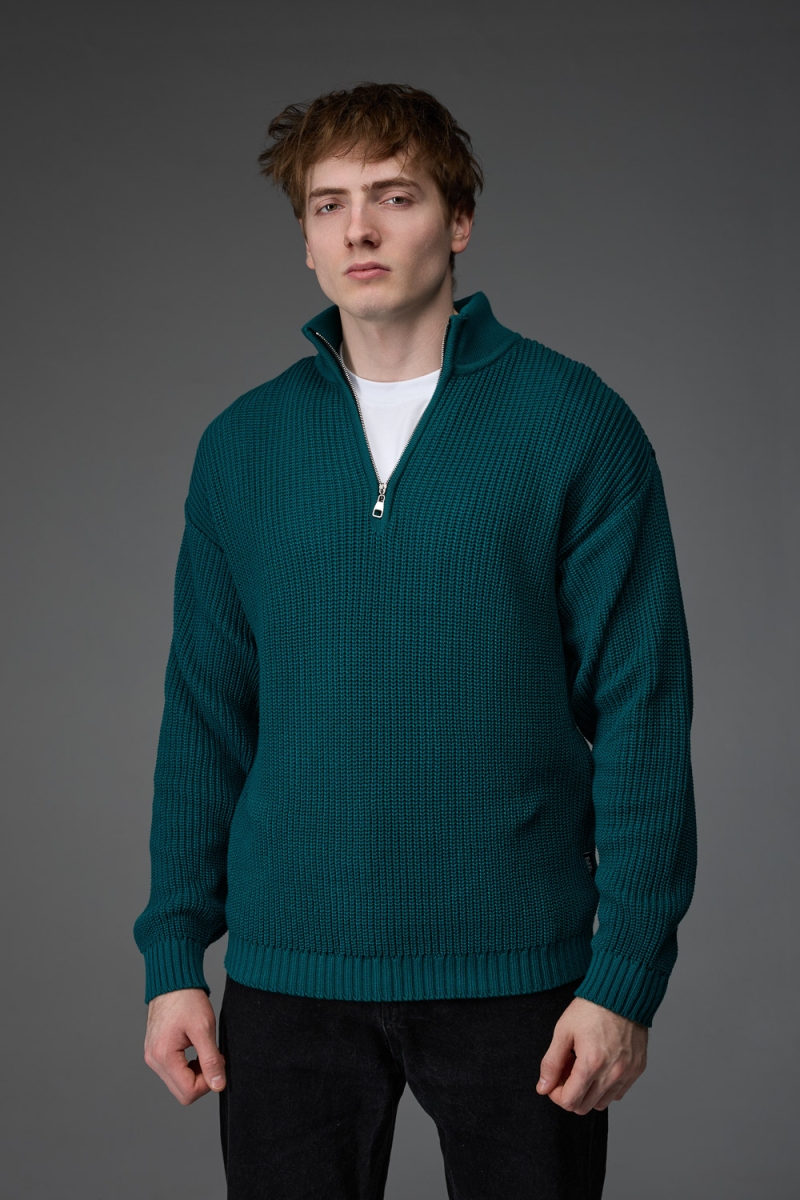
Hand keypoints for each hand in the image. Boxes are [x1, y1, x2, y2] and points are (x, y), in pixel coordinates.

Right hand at [143, 987, 225, 1105]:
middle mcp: (153, 1060)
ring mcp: (152, 1057)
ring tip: (204, 1050)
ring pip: (177, 1083)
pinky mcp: (155, 1052)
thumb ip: (211, 1060)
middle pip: (181, 1092)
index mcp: (163, 1056)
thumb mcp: (204, 1028)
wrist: (173, 980)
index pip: (188, 1092)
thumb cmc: (187, 999)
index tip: (218, 1061)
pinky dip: (187, 1067)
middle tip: (213, 1056)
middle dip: (202, 1080)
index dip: (208, 1083)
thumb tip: (218, 1085)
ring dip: (195, 1073)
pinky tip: (195, 1050)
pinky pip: (173, 1072)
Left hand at [536, 996, 647, 1113]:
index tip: (553, 1080)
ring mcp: (627, 1073)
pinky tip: (599, 1068)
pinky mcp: (637, 1069)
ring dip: (588, 1093)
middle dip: (569, 1094)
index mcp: (591, 1064)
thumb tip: (542, 1088)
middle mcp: (612, 1074)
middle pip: (584, 1107)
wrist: (621, 993)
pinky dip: (606, 1088)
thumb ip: (551, 1062)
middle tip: (566, 1072)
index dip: (555, 1094)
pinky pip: (618, 1093)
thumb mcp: (563, 1031)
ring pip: (602, 1104)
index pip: (569, 1101)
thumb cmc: (591, 1008)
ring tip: (583, 1068)